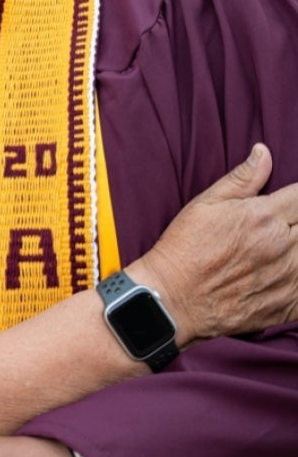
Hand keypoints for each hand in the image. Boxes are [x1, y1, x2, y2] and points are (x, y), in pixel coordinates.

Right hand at [126, 143, 297, 343]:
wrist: (171, 298)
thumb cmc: (184, 248)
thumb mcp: (204, 204)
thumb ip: (241, 179)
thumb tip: (263, 152)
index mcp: (264, 217)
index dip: (297, 198)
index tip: (291, 202)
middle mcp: (282, 246)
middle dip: (297, 221)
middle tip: (284, 224)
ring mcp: (288, 278)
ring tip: (284, 246)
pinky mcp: (288, 304)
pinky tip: (287, 271)